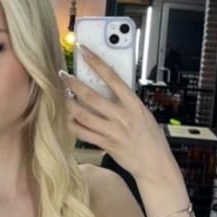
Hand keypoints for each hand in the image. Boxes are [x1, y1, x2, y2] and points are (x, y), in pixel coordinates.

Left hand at [60, 45, 174, 182]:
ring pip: (82, 114)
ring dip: (68, 103)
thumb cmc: (151, 138)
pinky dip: (72, 124)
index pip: (112, 77)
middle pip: (91, 96)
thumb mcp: (143, 113)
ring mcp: (112, 131)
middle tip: (63, 76)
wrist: (156, 164)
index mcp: (133, 104)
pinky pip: (82, 132)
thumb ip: (126, 101)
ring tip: (61, 95)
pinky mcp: (105, 144)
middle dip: (73, 84)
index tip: (84, 51)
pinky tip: (67, 118)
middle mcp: (122, 116)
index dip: (96, 62)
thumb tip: (108, 88)